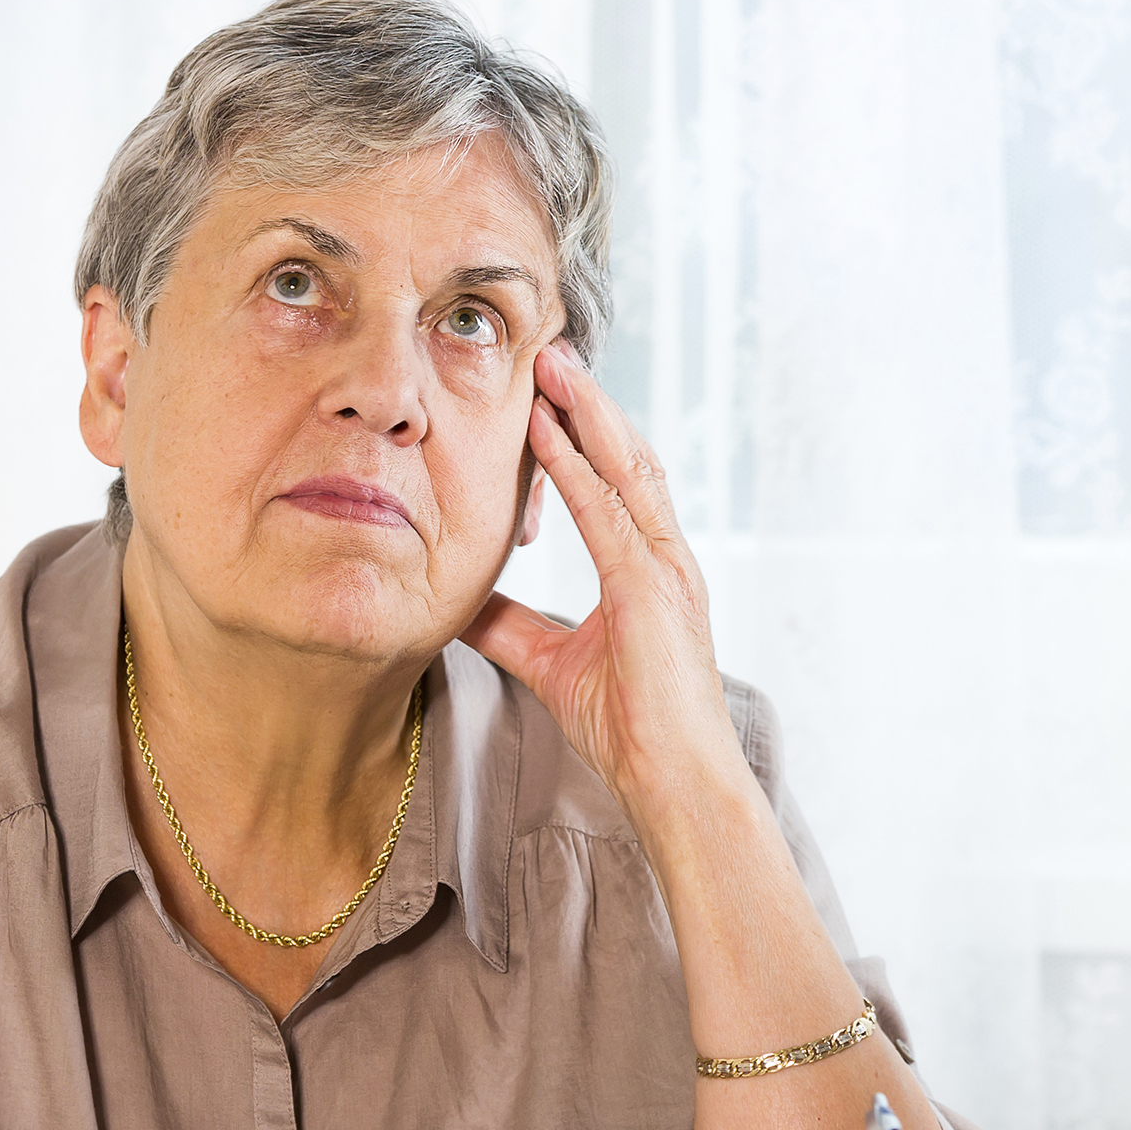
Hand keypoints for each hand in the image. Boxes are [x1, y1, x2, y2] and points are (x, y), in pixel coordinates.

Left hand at [461, 346, 749, 821]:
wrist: (673, 780)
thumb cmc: (629, 730)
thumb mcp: (551, 663)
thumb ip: (509, 625)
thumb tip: (457, 599)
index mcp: (650, 569)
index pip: (617, 482)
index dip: (586, 432)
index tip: (550, 391)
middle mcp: (665, 557)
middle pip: (627, 457)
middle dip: (589, 402)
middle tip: (551, 350)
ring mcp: (665, 568)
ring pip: (626, 467)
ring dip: (586, 411)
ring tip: (552, 363)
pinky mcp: (652, 588)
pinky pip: (607, 513)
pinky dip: (576, 467)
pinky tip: (546, 431)